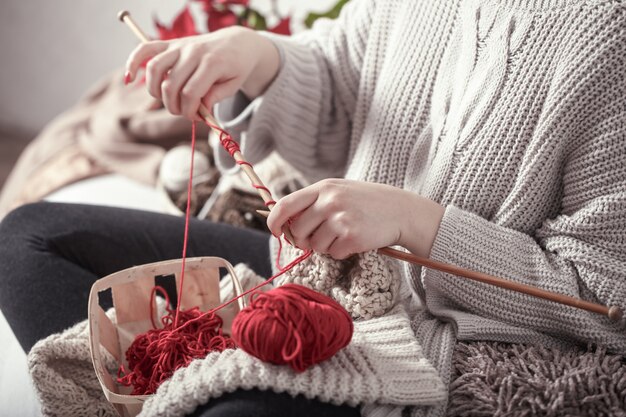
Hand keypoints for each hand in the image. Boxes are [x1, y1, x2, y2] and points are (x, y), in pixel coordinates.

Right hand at [125, 26, 279, 119]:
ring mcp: (180, 46)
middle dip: (174, 106)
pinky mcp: (171, 43)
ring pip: (154, 69)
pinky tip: (129, 78)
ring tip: (168, 99)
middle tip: (184, 111)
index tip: (197, 118)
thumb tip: (198, 110)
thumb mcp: (233, 85)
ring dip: (156, 91)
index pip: (191, 93)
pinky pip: (145, 49)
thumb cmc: (236, 67)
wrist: (237, 43)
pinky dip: (133, 62)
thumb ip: (215, 97)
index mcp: (212, 63)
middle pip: (170, 85)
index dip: (190, 112)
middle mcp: (193, 52)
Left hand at [267, 179, 444, 258]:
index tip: (275, 232)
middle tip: (320, 236)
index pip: (285, 205)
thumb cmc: (366, 202)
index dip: (274, 222)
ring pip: (315, 245)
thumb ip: (313, 203)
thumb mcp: (338, 191)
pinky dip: (341, 252)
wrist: (401, 210)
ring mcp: (341, 219)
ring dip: (325, 246)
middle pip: (297, 231)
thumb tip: (285, 225)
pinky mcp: (352, 237)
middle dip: (304, 240)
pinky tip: (355, 240)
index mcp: (323, 187)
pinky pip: (333, 254)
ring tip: (343, 234)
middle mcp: (330, 201)